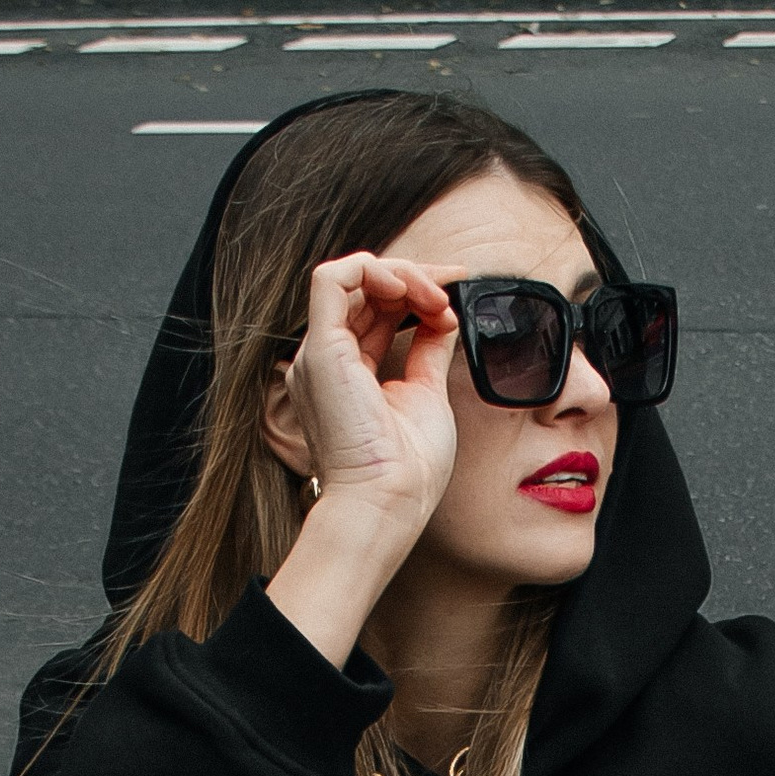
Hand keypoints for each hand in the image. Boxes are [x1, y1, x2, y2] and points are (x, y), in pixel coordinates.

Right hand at [280, 250, 459, 548]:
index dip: (415, 288)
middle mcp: (327, 359)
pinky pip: (333, 278)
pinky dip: (374, 271)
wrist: (387, 504)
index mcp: (347, 371)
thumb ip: (428, 351)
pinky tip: (408, 290)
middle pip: (365, 289)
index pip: (375, 308)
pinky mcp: (321, 350)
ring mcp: (320, 354)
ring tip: (436, 297)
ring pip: (350, 276)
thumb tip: (443, 318)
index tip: (455, 289)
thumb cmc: (406, 471)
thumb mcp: (425, 394)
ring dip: (401, 274)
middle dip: (415, 277)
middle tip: (453, 286)